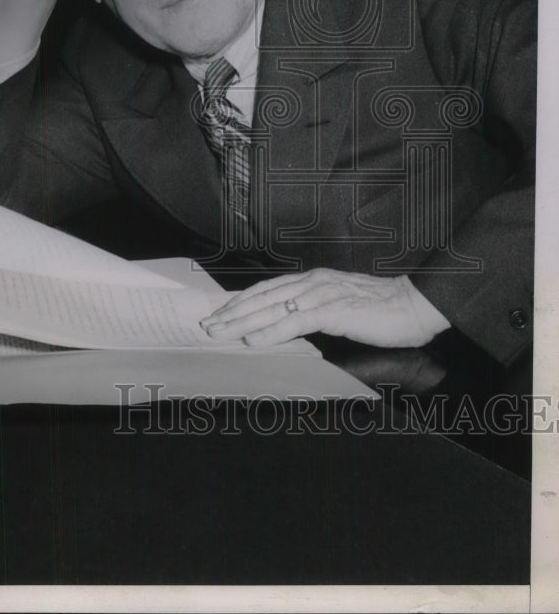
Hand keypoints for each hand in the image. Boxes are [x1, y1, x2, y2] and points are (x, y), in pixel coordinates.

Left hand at [200, 269, 447, 348]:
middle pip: (262, 297)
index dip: (241, 302)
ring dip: (242, 322)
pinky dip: (270, 332)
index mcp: (313, 280)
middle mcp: (312, 283)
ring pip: (272, 309)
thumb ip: (315, 309)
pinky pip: (294, 322)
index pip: (267, 290)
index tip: (219, 313)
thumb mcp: (341, 305)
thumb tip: (291, 322)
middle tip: (207, 325)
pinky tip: (253, 341)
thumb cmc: (382, 309)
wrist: (415, 305)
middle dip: (232, 312)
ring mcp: (321, 295)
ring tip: (220, 333)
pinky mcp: (333, 312)